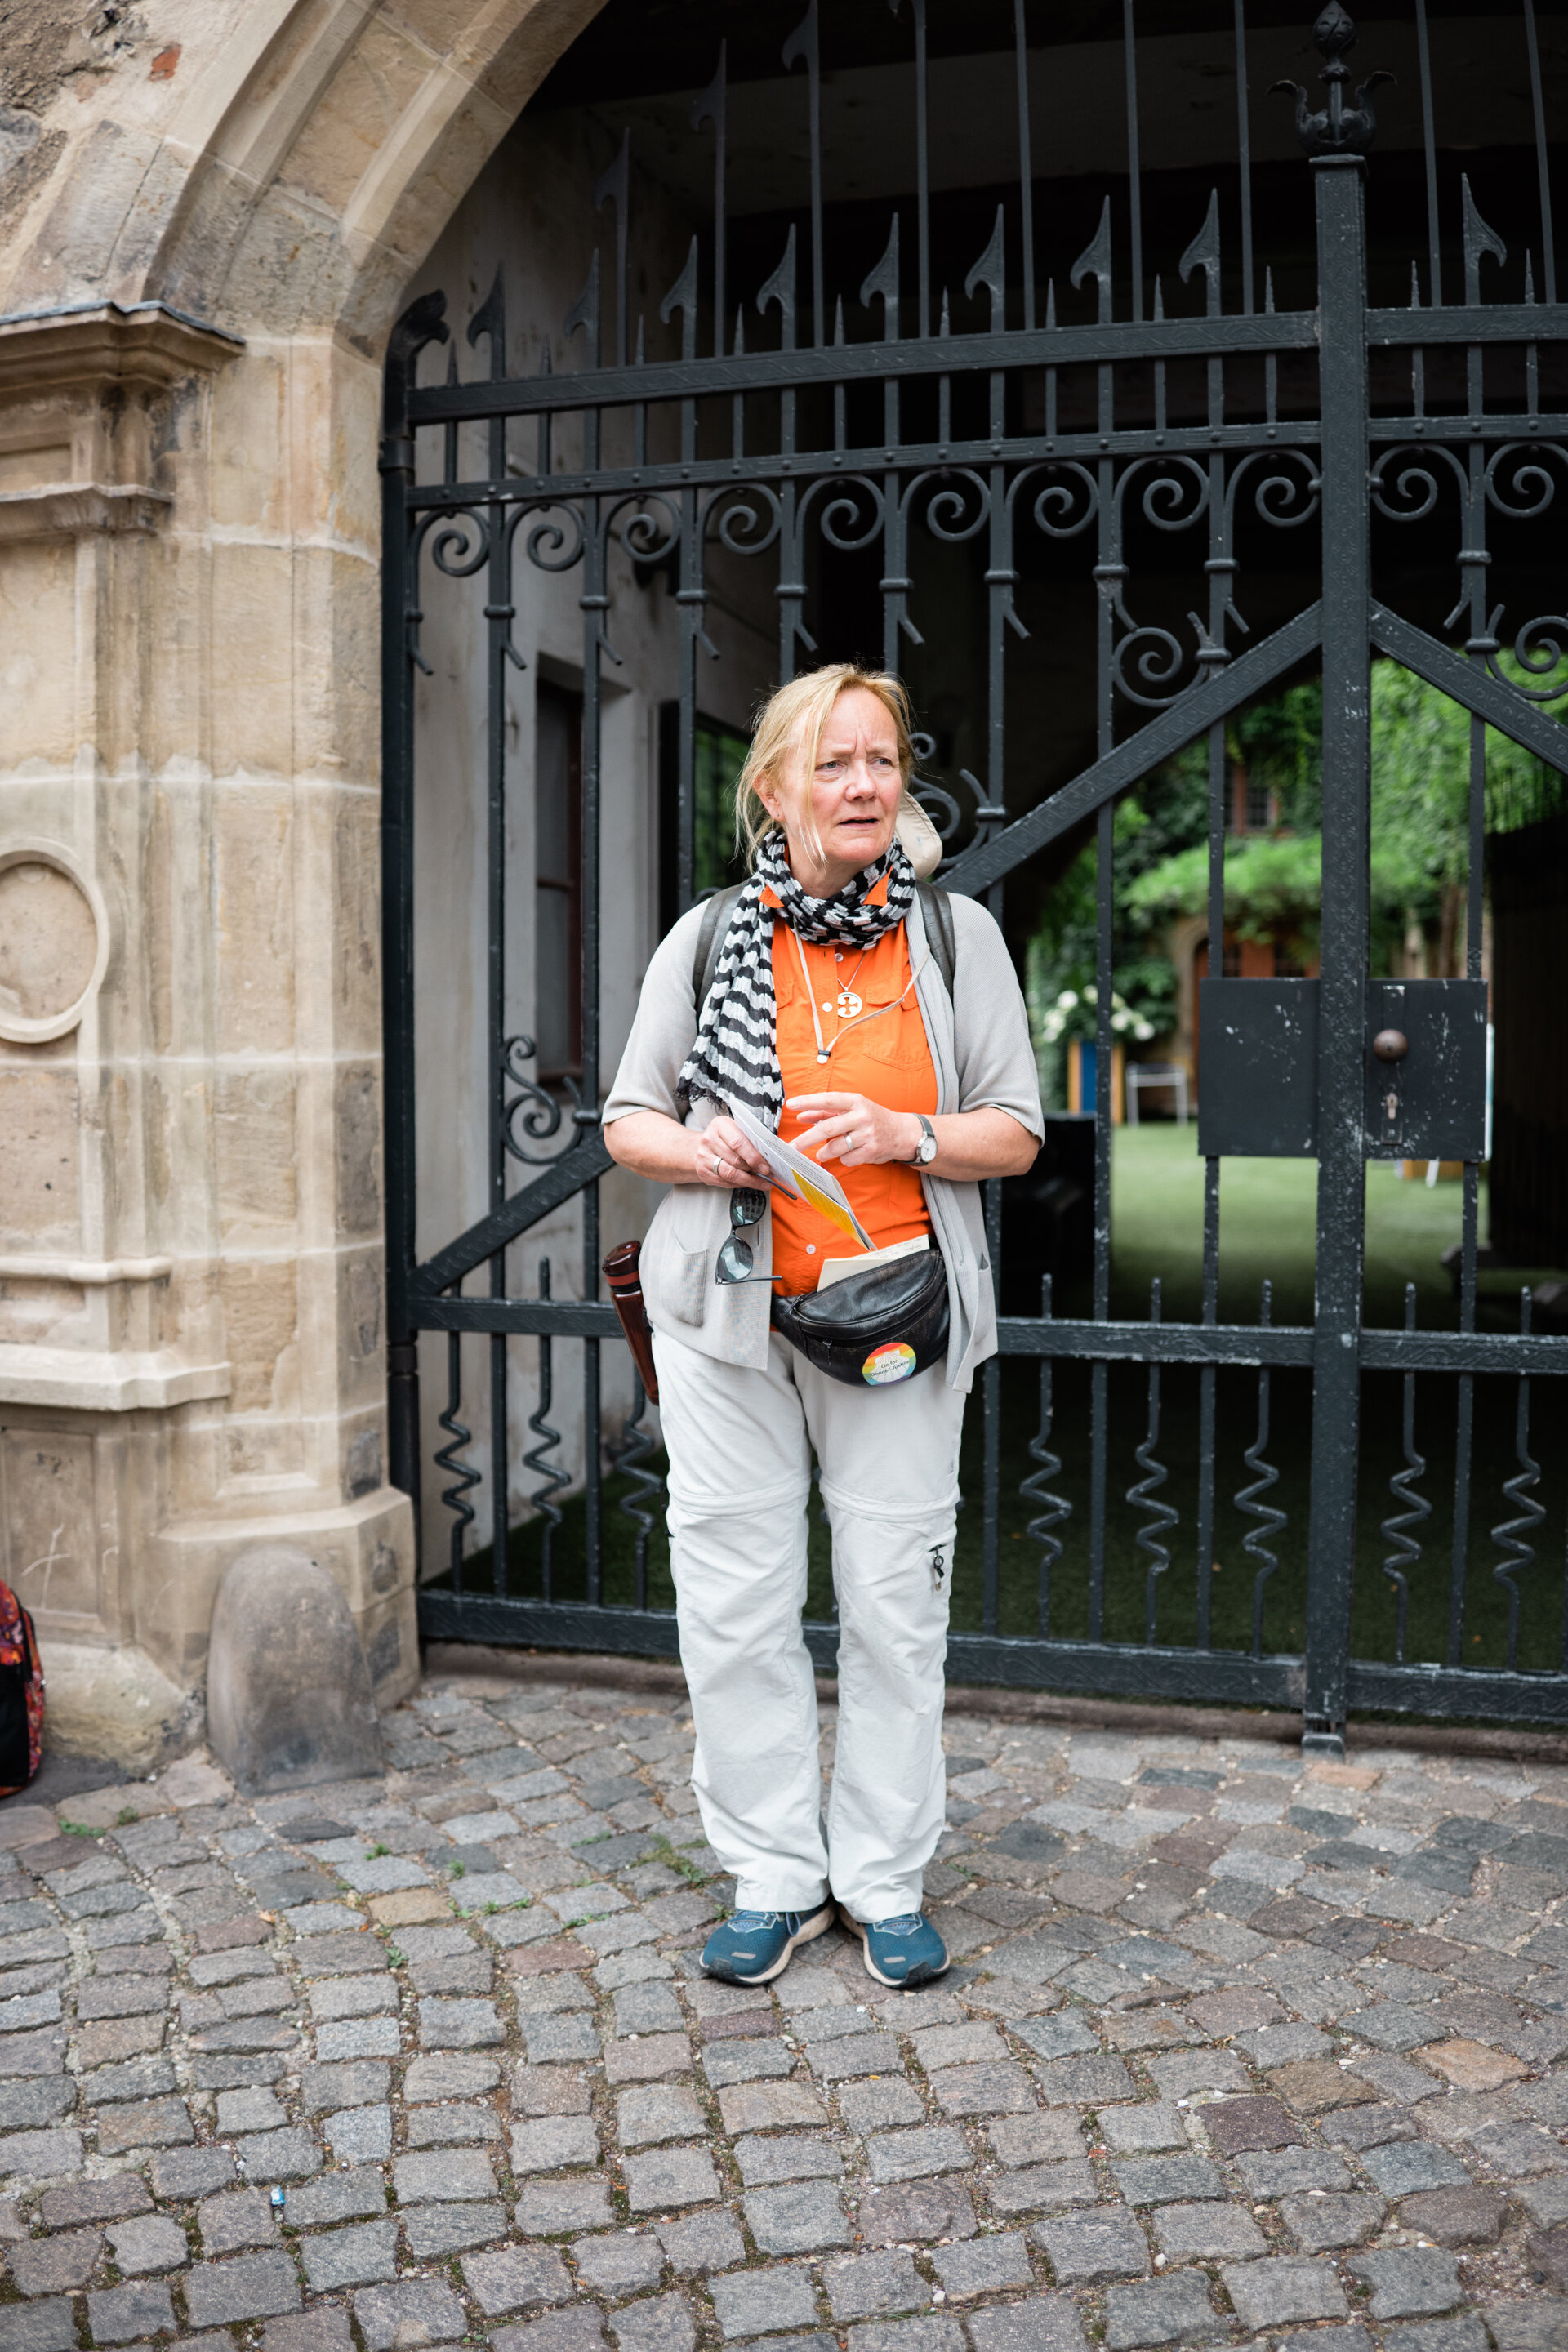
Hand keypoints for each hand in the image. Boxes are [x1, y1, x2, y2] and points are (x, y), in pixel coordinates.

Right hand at [692, 1115, 771, 1188]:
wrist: (703, 1145)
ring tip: (761, 1182)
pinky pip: (725, 1182)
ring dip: (749, 1180)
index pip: (738, 1143)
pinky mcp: (703, 1171)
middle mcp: (709, 1140)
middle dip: (754, 1170)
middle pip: (735, 1160)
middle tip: (767, 1175)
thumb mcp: (736, 1130)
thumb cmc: (724, 1137)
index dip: (753, 1157)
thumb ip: (749, 1140)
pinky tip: (748, 1182)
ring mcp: (704, 1157)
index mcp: (720, 1126)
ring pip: (730, 1174)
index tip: (765, 1166)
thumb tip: (767, 1157)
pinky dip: (739, 1184)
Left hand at [787, 1092, 919, 1168]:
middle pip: (828, 1128)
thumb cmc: (872, 1118)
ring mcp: (867, 1134)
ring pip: (836, 1147)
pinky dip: (842, 1159)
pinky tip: (848, 1153)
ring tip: (821, 1153)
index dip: (808, 1102)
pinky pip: (847, 1159)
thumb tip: (802, 1117)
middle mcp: (862, 1116)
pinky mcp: (871, 1151)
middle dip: (807, 1138)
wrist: (902, 1133)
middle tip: (793, 1146)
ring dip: (824, 1152)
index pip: (828, 1100)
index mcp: (855, 1101)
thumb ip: (825, 1113)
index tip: (791, 1105)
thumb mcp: (851, 1110)